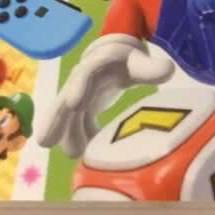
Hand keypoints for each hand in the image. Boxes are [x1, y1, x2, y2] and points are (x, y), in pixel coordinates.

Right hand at [37, 34, 173, 157]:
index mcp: (97, 64)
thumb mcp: (137, 62)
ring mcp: (78, 96)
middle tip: (45, 141)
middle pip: (65, 98)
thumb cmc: (126, 60)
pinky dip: (78, 138)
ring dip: (66, 135)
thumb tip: (168, 69)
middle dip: (56, 119)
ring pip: (66, 117)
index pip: (85, 73)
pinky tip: (85, 152)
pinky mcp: (81, 110)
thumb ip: (150, 68)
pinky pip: (75, 125)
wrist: (115, 61)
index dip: (79, 86)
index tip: (74, 103)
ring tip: (74, 154)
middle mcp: (82, 80)